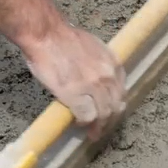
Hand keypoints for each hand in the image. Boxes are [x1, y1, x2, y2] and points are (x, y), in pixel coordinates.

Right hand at [21, 23, 125, 137]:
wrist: (46, 34)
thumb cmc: (63, 37)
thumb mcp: (93, 47)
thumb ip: (100, 64)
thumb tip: (98, 77)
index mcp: (113, 63)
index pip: (121, 91)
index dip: (116, 104)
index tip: (110, 110)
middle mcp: (107, 76)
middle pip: (115, 106)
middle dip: (110, 120)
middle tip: (102, 128)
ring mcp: (93, 87)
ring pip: (103, 114)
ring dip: (99, 126)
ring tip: (93, 133)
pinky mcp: (76, 96)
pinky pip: (86, 116)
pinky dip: (84, 123)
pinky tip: (79, 124)